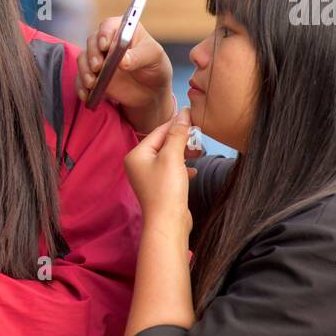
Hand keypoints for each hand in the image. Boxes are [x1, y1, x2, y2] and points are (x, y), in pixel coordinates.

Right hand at [77, 15, 173, 132]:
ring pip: (83, 59)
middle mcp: (107, 41)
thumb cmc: (154, 67)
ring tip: (92, 84)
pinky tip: (87, 95)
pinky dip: (81, 87)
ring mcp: (98, 58)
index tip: (105, 45)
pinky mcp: (92, 75)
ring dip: (85, 71)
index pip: (108, 26)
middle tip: (98, 67)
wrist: (150, 91)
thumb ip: (139, 57)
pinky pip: (80, 79)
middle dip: (93, 54)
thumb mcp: (154, 58)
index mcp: (123, 30)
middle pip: (92, 42)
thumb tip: (122, 61)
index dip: (105, 34)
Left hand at [124, 109, 193, 238]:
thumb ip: (178, 134)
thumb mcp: (173, 156)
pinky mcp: (160, 187)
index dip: (177, 123)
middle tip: (199, 135)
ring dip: (185, 153)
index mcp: (136, 155)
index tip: (193, 115)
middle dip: (182, 140)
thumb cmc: (166, 189)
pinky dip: (183, 167)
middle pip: (163, 143)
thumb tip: (183, 113)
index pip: (158, 131)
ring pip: (170, 157)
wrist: (168, 222)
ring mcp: (149, 176)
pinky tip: (194, 170)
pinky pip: (172, 170)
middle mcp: (139, 164)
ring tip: (199, 152)